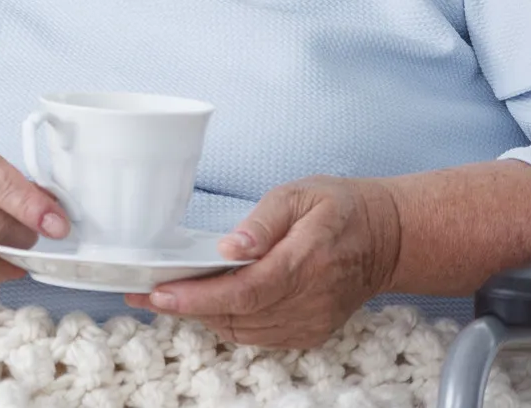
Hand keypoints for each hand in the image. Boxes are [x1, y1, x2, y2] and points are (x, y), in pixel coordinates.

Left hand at [134, 177, 402, 346]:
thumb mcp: (301, 194)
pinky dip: (229, 322)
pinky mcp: (312, 332)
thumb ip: (263, 221)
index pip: (244, 291)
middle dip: (185, 308)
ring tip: (166, 296)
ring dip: (203, 316)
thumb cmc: (340, 208)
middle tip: (142, 294)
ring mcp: (312, 321)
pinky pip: (260, 336)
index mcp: (305, 261)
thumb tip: (230, 247)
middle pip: (238, 315)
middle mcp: (310, 300)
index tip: (158, 293)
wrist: (388, 239)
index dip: (197, 297)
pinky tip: (207, 304)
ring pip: (244, 330)